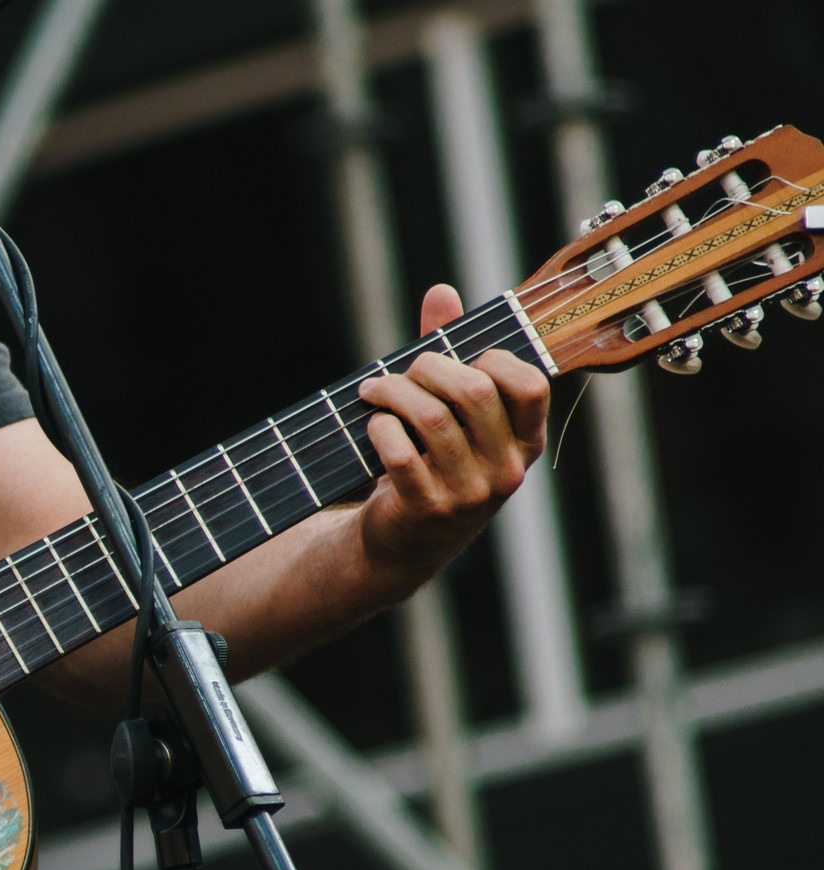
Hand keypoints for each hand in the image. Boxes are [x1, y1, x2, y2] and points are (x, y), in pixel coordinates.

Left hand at [353, 283, 549, 595]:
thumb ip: (451, 353)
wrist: (400, 545)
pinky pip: (400, 452)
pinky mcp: (426, 509)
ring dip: (393, 392)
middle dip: (429, 368)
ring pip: (430, 417)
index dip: (491, 359)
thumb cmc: (429, 465)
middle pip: (474, 392)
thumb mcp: (450, 415)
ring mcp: (468, 494)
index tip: (460, 363)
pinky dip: (379, 428)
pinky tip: (372, 424)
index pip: (530, 384)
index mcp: (524, 442)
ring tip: (373, 390)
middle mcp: (505, 470)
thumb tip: (442, 292)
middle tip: (401, 372)